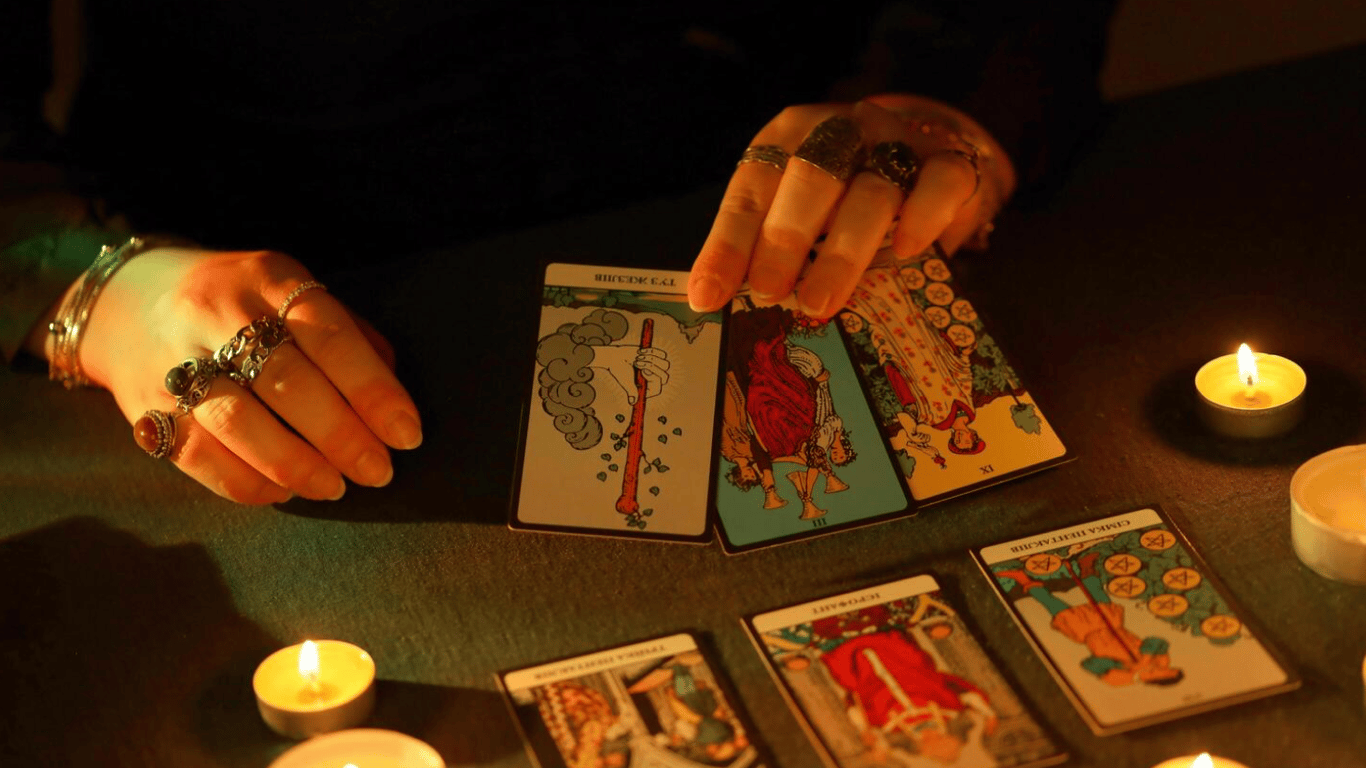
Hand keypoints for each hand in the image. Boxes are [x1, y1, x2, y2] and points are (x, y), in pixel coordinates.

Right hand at [71, 247, 421, 503]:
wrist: (130, 300)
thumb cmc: (242, 304)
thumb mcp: (295, 293)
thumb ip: (348, 335)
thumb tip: (393, 394)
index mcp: (268, 279)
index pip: (330, 336)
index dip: (373, 390)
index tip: (407, 434)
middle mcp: (217, 313)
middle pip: (286, 382)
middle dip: (342, 436)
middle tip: (378, 471)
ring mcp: (174, 360)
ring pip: (237, 423)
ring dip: (296, 465)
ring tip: (335, 487)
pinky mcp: (145, 406)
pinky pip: (199, 456)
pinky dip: (248, 482)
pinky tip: (284, 490)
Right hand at [593, 345, 669, 402]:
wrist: (617, 357)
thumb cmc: (620, 371)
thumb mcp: (626, 381)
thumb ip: (631, 391)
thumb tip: (632, 402)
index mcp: (648, 389)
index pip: (658, 388)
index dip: (653, 379)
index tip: (643, 371)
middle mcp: (655, 380)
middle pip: (664, 377)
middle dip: (652, 367)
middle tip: (638, 362)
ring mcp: (657, 369)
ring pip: (665, 365)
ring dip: (651, 359)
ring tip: (638, 357)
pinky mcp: (658, 358)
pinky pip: (663, 355)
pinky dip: (652, 351)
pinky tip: (640, 351)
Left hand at [688, 95, 1014, 319]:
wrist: (925, 159)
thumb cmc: (845, 197)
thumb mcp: (796, 212)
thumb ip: (762, 247)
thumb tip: (714, 301)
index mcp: (787, 139)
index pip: (750, 191)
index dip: (727, 245)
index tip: (708, 295)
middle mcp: (840, 131)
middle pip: (810, 181)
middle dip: (784, 240)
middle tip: (769, 292)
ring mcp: (896, 142)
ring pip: (870, 190)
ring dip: (842, 251)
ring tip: (819, 301)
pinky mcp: (947, 160)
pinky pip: (939, 182)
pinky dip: (922, 216)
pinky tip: (905, 251)